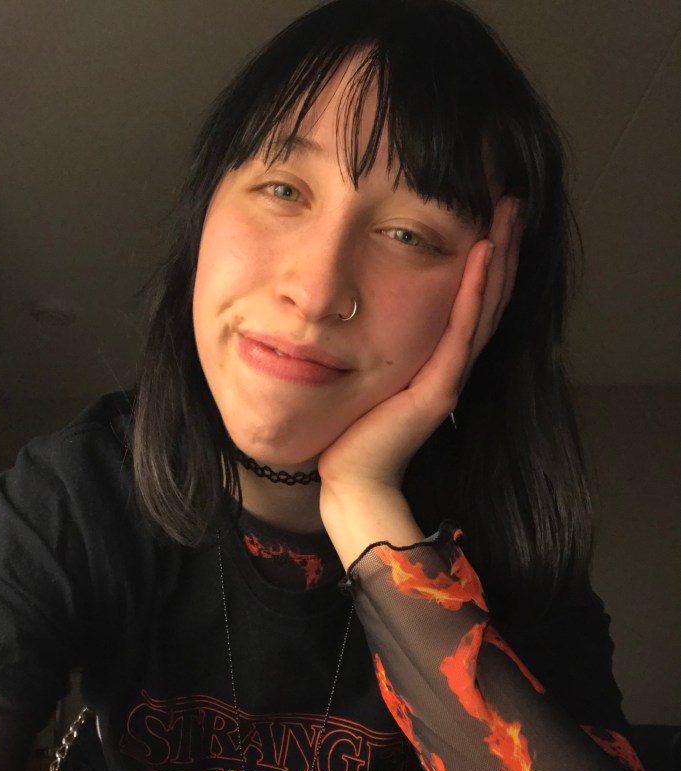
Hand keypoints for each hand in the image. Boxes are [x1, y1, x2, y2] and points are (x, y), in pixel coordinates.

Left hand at [318, 194, 521, 497]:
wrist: (354, 476)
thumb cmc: (356, 426)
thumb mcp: (374, 367)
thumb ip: (384, 339)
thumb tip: (364, 300)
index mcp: (442, 355)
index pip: (475, 296)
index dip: (490, 254)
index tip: (494, 209)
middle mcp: (454, 361)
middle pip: (490, 293)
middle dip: (505, 243)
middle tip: (514, 197)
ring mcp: (451, 373)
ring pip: (486, 305)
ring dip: (500, 256)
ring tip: (509, 211)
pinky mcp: (440, 387)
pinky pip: (461, 331)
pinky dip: (474, 291)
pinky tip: (483, 254)